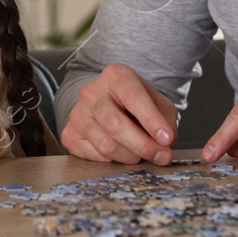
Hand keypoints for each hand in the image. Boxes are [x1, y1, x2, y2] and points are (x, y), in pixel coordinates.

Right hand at [60, 63, 177, 164]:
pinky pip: (94, 156)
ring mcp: (77, 113)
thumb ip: (165, 120)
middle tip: (162, 157)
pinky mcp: (70, 134)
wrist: (108, 103)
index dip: (151, 121)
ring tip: (143, 155)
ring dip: (130, 156)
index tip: (167, 139)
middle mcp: (91, 92)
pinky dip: (114, 160)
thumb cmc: (136, 104)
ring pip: (105, 144)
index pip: (133, 98)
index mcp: (116, 76)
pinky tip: (122, 153)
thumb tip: (165, 145)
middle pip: (115, 124)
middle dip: (142, 145)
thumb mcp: (157, 103)